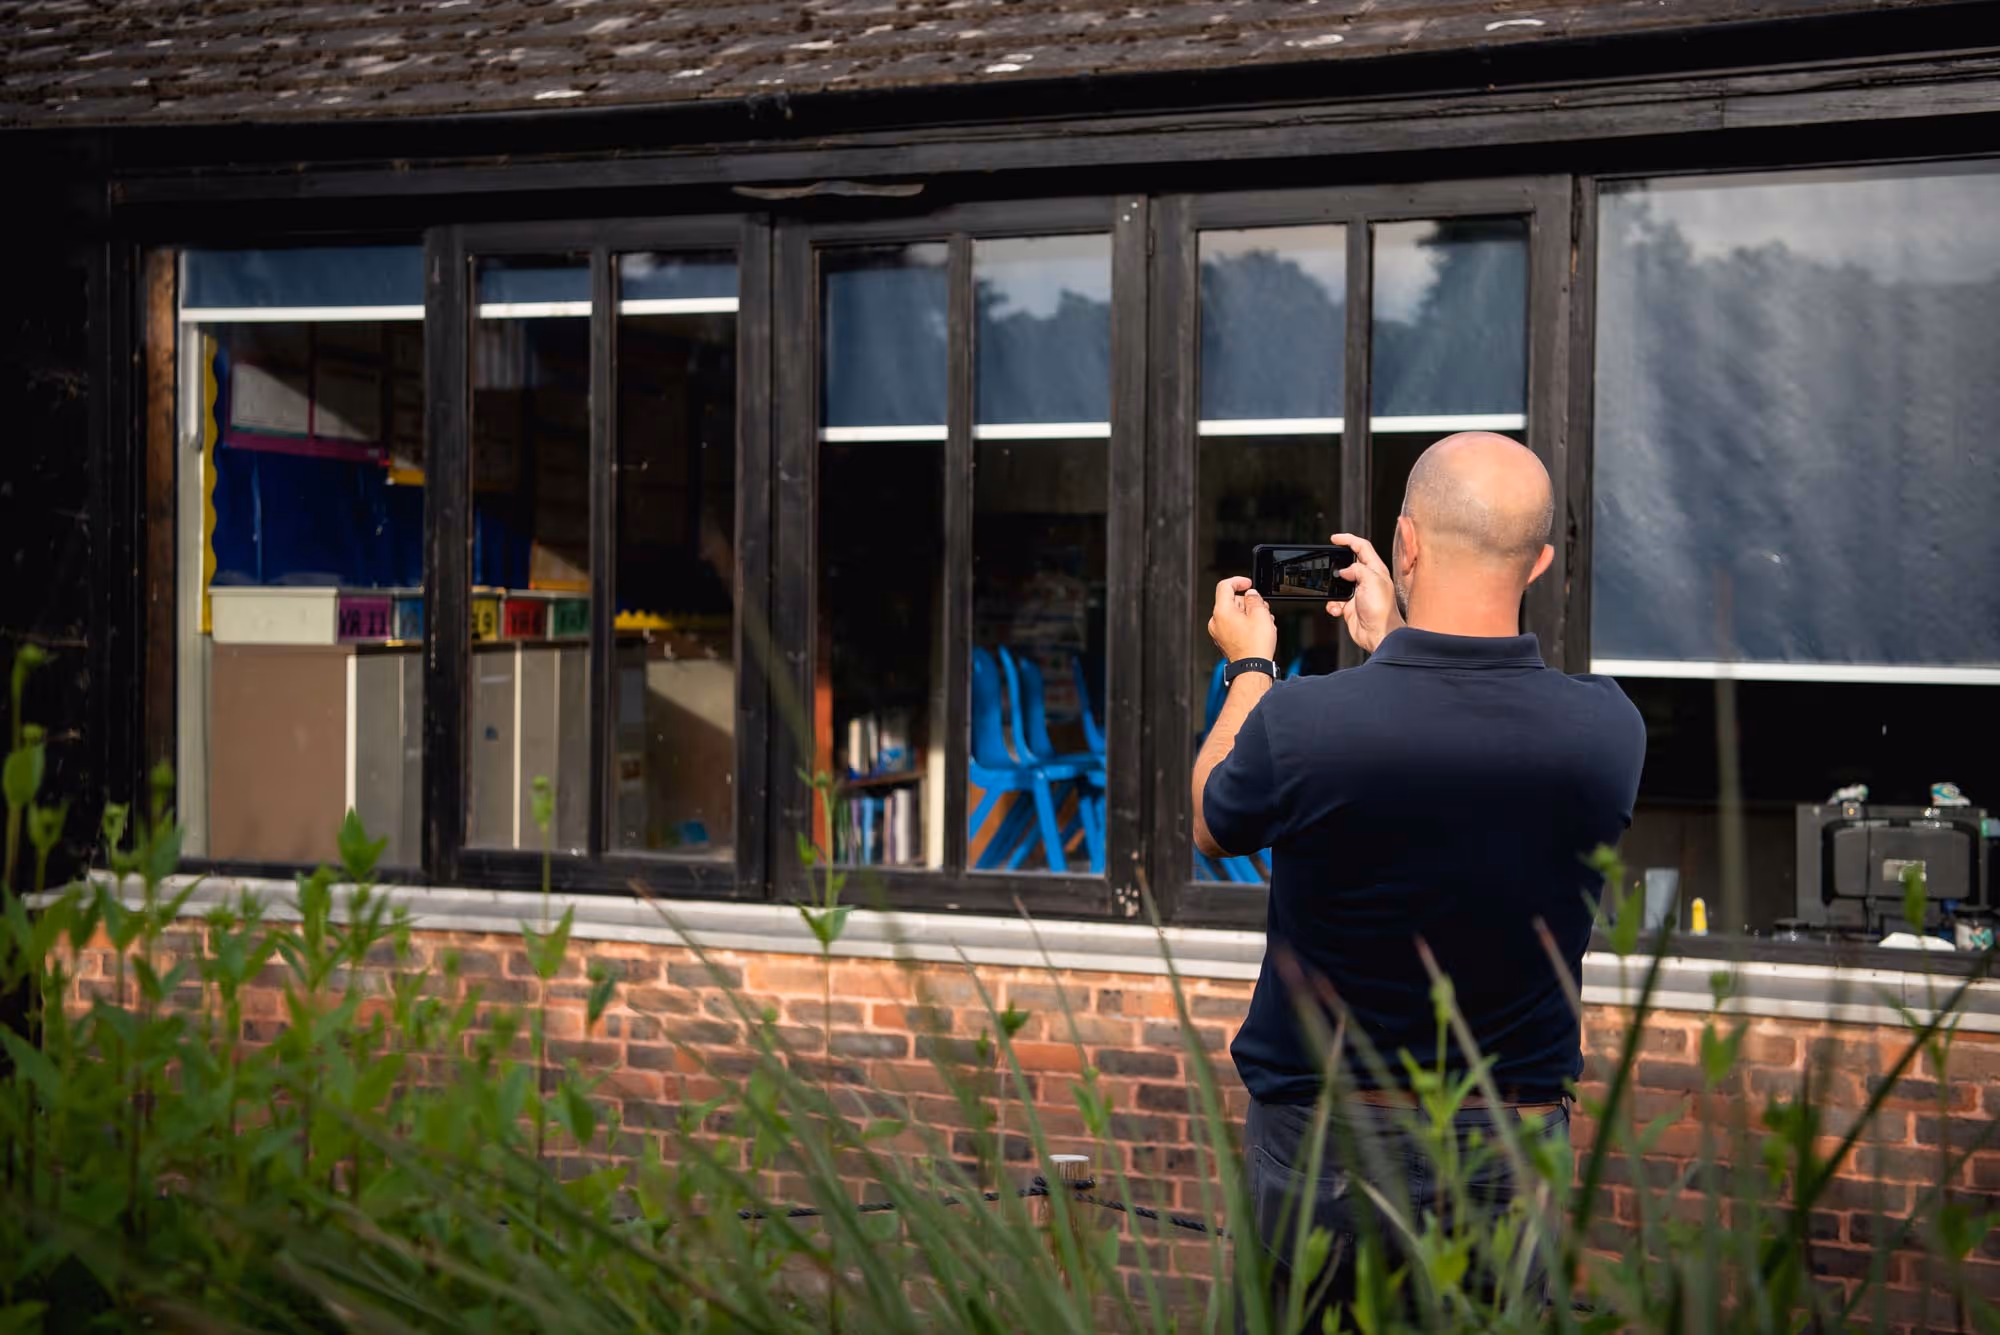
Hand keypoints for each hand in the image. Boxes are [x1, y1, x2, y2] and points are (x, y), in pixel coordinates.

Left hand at [1208, 576, 1277, 662]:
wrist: (1252, 668)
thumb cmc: (1254, 646)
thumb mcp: (1260, 614)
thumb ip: (1254, 599)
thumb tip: (1251, 595)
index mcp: (1222, 612)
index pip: (1224, 586)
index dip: (1238, 581)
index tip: (1248, 584)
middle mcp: (1216, 622)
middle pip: (1231, 601)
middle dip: (1248, 602)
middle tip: (1262, 608)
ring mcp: (1218, 632)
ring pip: (1234, 614)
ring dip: (1249, 614)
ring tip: (1263, 622)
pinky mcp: (1224, 641)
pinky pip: (1234, 626)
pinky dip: (1245, 624)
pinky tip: (1257, 630)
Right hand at [1325, 533, 1403, 654]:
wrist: (1379, 635)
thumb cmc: (1382, 610)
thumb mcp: (1373, 581)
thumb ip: (1358, 569)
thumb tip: (1345, 570)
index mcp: (1376, 570)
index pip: (1362, 547)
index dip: (1348, 539)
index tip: (1334, 538)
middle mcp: (1367, 580)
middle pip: (1349, 563)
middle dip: (1337, 565)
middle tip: (1326, 564)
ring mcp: (1358, 593)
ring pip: (1338, 583)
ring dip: (1332, 589)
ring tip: (1335, 595)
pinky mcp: (1350, 606)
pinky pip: (1335, 600)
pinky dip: (1332, 604)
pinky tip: (1337, 609)